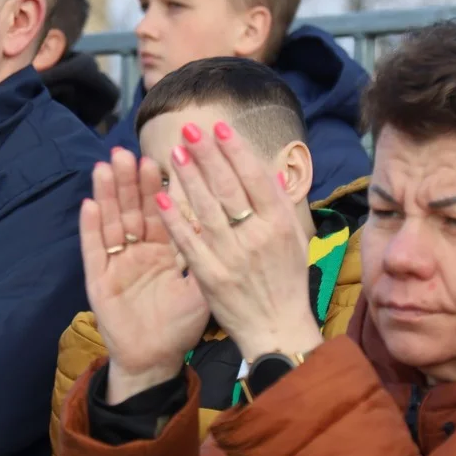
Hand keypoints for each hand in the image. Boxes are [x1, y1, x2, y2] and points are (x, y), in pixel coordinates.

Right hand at [81, 148, 208, 403]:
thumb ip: (208, 257)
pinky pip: (94, 250)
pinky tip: (89, 204)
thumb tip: (232, 224)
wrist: (154, 360)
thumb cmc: (179, 327)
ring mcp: (116, 262)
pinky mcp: (98, 279)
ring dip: (108, 194)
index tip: (163, 157)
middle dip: (130, 181)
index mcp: (164, 249)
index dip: (159, 186)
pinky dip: (91, 228)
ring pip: (111, 221)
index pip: (161, 210)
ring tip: (106, 167)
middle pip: (133, 209)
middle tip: (127, 152)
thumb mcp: (200, 289)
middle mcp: (138, 250)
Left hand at [155, 121, 322, 362]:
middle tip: (188, 130)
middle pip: (228, 187)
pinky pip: (188, 241)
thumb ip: (280, 205)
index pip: (254, 178)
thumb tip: (271, 170)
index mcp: (280, 223)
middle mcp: (257, 236)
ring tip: (174, 152)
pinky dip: (175, 218)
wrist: (276, 329)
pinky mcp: (210, 276)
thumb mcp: (294, 240)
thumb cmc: (286, 281)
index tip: (218, 127)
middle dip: (207, 155)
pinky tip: (161, 197)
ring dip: (189, 178)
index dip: (235, 150)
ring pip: (206, 209)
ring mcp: (232, 256)